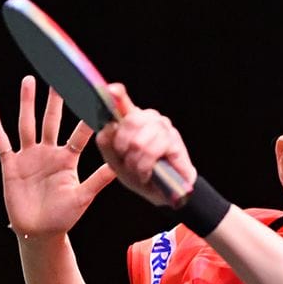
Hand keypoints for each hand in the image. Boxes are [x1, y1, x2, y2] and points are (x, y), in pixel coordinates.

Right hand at [0, 76, 115, 237]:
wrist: (39, 232)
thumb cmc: (64, 217)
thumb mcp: (83, 196)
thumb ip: (98, 180)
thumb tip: (119, 166)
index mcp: (67, 159)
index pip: (79, 133)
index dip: (85, 116)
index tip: (93, 97)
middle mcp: (49, 153)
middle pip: (52, 120)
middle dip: (55, 99)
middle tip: (60, 75)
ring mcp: (29, 157)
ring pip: (27, 124)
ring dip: (27, 103)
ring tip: (28, 81)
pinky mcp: (11, 165)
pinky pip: (2, 142)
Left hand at [95, 84, 196, 206]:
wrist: (164, 194)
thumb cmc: (140, 175)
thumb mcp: (115, 162)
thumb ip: (106, 144)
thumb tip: (107, 126)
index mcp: (132, 119)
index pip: (123, 102)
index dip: (118, 95)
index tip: (110, 89)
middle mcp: (149, 118)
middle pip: (129, 122)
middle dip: (123, 148)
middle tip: (127, 162)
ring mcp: (164, 127)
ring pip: (139, 141)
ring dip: (135, 162)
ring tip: (139, 171)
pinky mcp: (175, 141)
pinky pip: (152, 151)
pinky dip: (145, 167)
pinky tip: (148, 173)